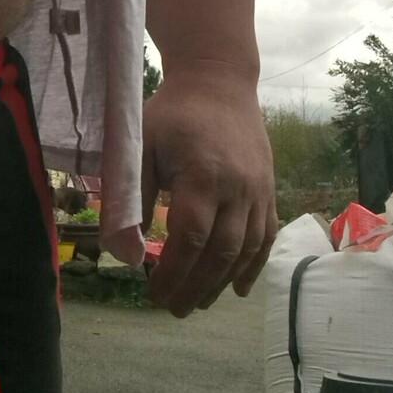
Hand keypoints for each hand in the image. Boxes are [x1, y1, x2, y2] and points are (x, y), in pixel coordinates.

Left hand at [141, 63, 277, 315]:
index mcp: (203, 175)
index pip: (191, 237)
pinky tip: (238, 289)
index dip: (173, 272)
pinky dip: (253, 266)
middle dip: (195, 287)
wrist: (220, 82)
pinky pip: (266, 236)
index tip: (152, 293)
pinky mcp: (268, 191)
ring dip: (221, 283)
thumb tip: (124, 249)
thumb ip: (132, 195)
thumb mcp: (142, 144)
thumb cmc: (172, 113)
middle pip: (221, 252)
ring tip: (197, 304)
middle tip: (172, 309)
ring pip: (246, 250)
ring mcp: (258, 191)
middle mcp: (237, 188)